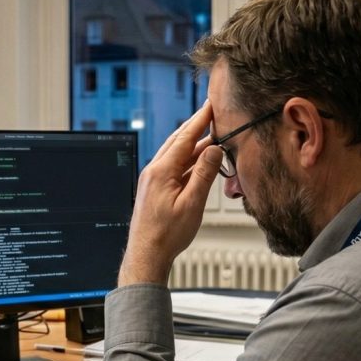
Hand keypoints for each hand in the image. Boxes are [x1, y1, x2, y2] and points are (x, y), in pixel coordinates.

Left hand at [119, 99, 220, 285]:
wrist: (147, 255)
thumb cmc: (166, 235)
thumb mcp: (191, 204)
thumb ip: (204, 175)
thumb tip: (214, 150)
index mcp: (161, 171)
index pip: (184, 138)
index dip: (199, 120)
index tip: (210, 106)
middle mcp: (153, 171)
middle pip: (177, 141)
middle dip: (195, 126)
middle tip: (210, 113)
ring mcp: (152, 180)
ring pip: (175, 154)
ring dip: (193, 144)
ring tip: (211, 135)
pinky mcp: (154, 189)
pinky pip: (173, 167)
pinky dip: (187, 160)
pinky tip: (199, 161)